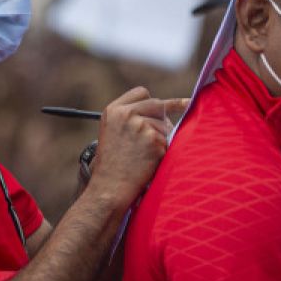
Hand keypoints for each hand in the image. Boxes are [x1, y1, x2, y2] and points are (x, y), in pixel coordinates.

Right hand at [87, 89, 186, 208]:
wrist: (110, 187)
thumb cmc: (112, 165)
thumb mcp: (113, 133)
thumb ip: (130, 118)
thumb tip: (165, 110)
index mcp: (113, 110)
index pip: (141, 92)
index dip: (152, 102)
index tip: (170, 103)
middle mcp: (126, 114)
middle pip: (158, 104)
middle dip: (162, 119)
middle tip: (157, 135)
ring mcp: (140, 125)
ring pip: (166, 124)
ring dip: (162, 138)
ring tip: (144, 156)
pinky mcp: (153, 139)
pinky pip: (169, 140)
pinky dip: (163, 152)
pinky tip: (149, 162)